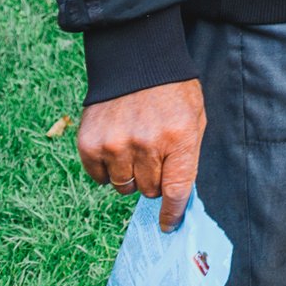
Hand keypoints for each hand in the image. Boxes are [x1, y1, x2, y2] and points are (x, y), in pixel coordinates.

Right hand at [77, 79, 206, 231]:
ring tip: (135, 149)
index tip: (169, 225)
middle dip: (154, 180)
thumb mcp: (195, 118)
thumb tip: (178, 197)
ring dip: (131, 176)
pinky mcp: (90, 143)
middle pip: (149, 190)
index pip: (176, 190)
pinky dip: (107, 170)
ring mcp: (115, 144)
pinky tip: (115, 148)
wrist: (136, 59)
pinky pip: (99, 177)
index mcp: (178, 137)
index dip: (173, 212)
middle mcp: (146, 144)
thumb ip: (187, 157)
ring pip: (124, 187)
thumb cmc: (172, 91)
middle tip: (154, 157)